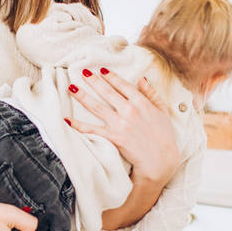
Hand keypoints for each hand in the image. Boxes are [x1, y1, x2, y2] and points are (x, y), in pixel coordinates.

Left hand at [65, 68, 181, 183]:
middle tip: (82, 71)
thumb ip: (152, 94)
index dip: (111, 76)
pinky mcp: (113, 137)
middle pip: (106, 92)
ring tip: (72, 87)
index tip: (101, 70)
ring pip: (96, 106)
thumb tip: (142, 78)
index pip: (123, 85)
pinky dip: (78, 125)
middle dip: (93, 80)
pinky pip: (92, 129)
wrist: (160, 160)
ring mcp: (120, 124)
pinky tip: (67, 119)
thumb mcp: (162, 111)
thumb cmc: (164, 137)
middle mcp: (129, 110)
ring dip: (82, 96)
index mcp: (141, 102)